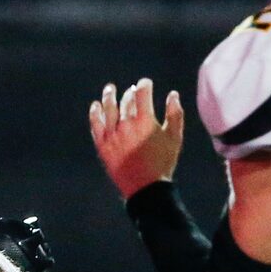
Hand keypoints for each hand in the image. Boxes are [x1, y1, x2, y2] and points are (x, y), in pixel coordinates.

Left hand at [89, 78, 183, 200]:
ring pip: (108, 109)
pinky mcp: (103, 145)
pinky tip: (96, 106)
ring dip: (109, 96)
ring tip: (110, 89)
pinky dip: (95, 113)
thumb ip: (175, 114)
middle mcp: (126, 125)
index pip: (142, 94)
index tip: (146, 82)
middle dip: (130, 93)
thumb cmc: (163, 163)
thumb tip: (173, 94)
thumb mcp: (175, 138)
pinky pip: (96, 125)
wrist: (146, 189)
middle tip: (132, 91)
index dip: (144, 85)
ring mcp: (112, 135)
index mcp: (145, 121)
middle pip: (126, 101)